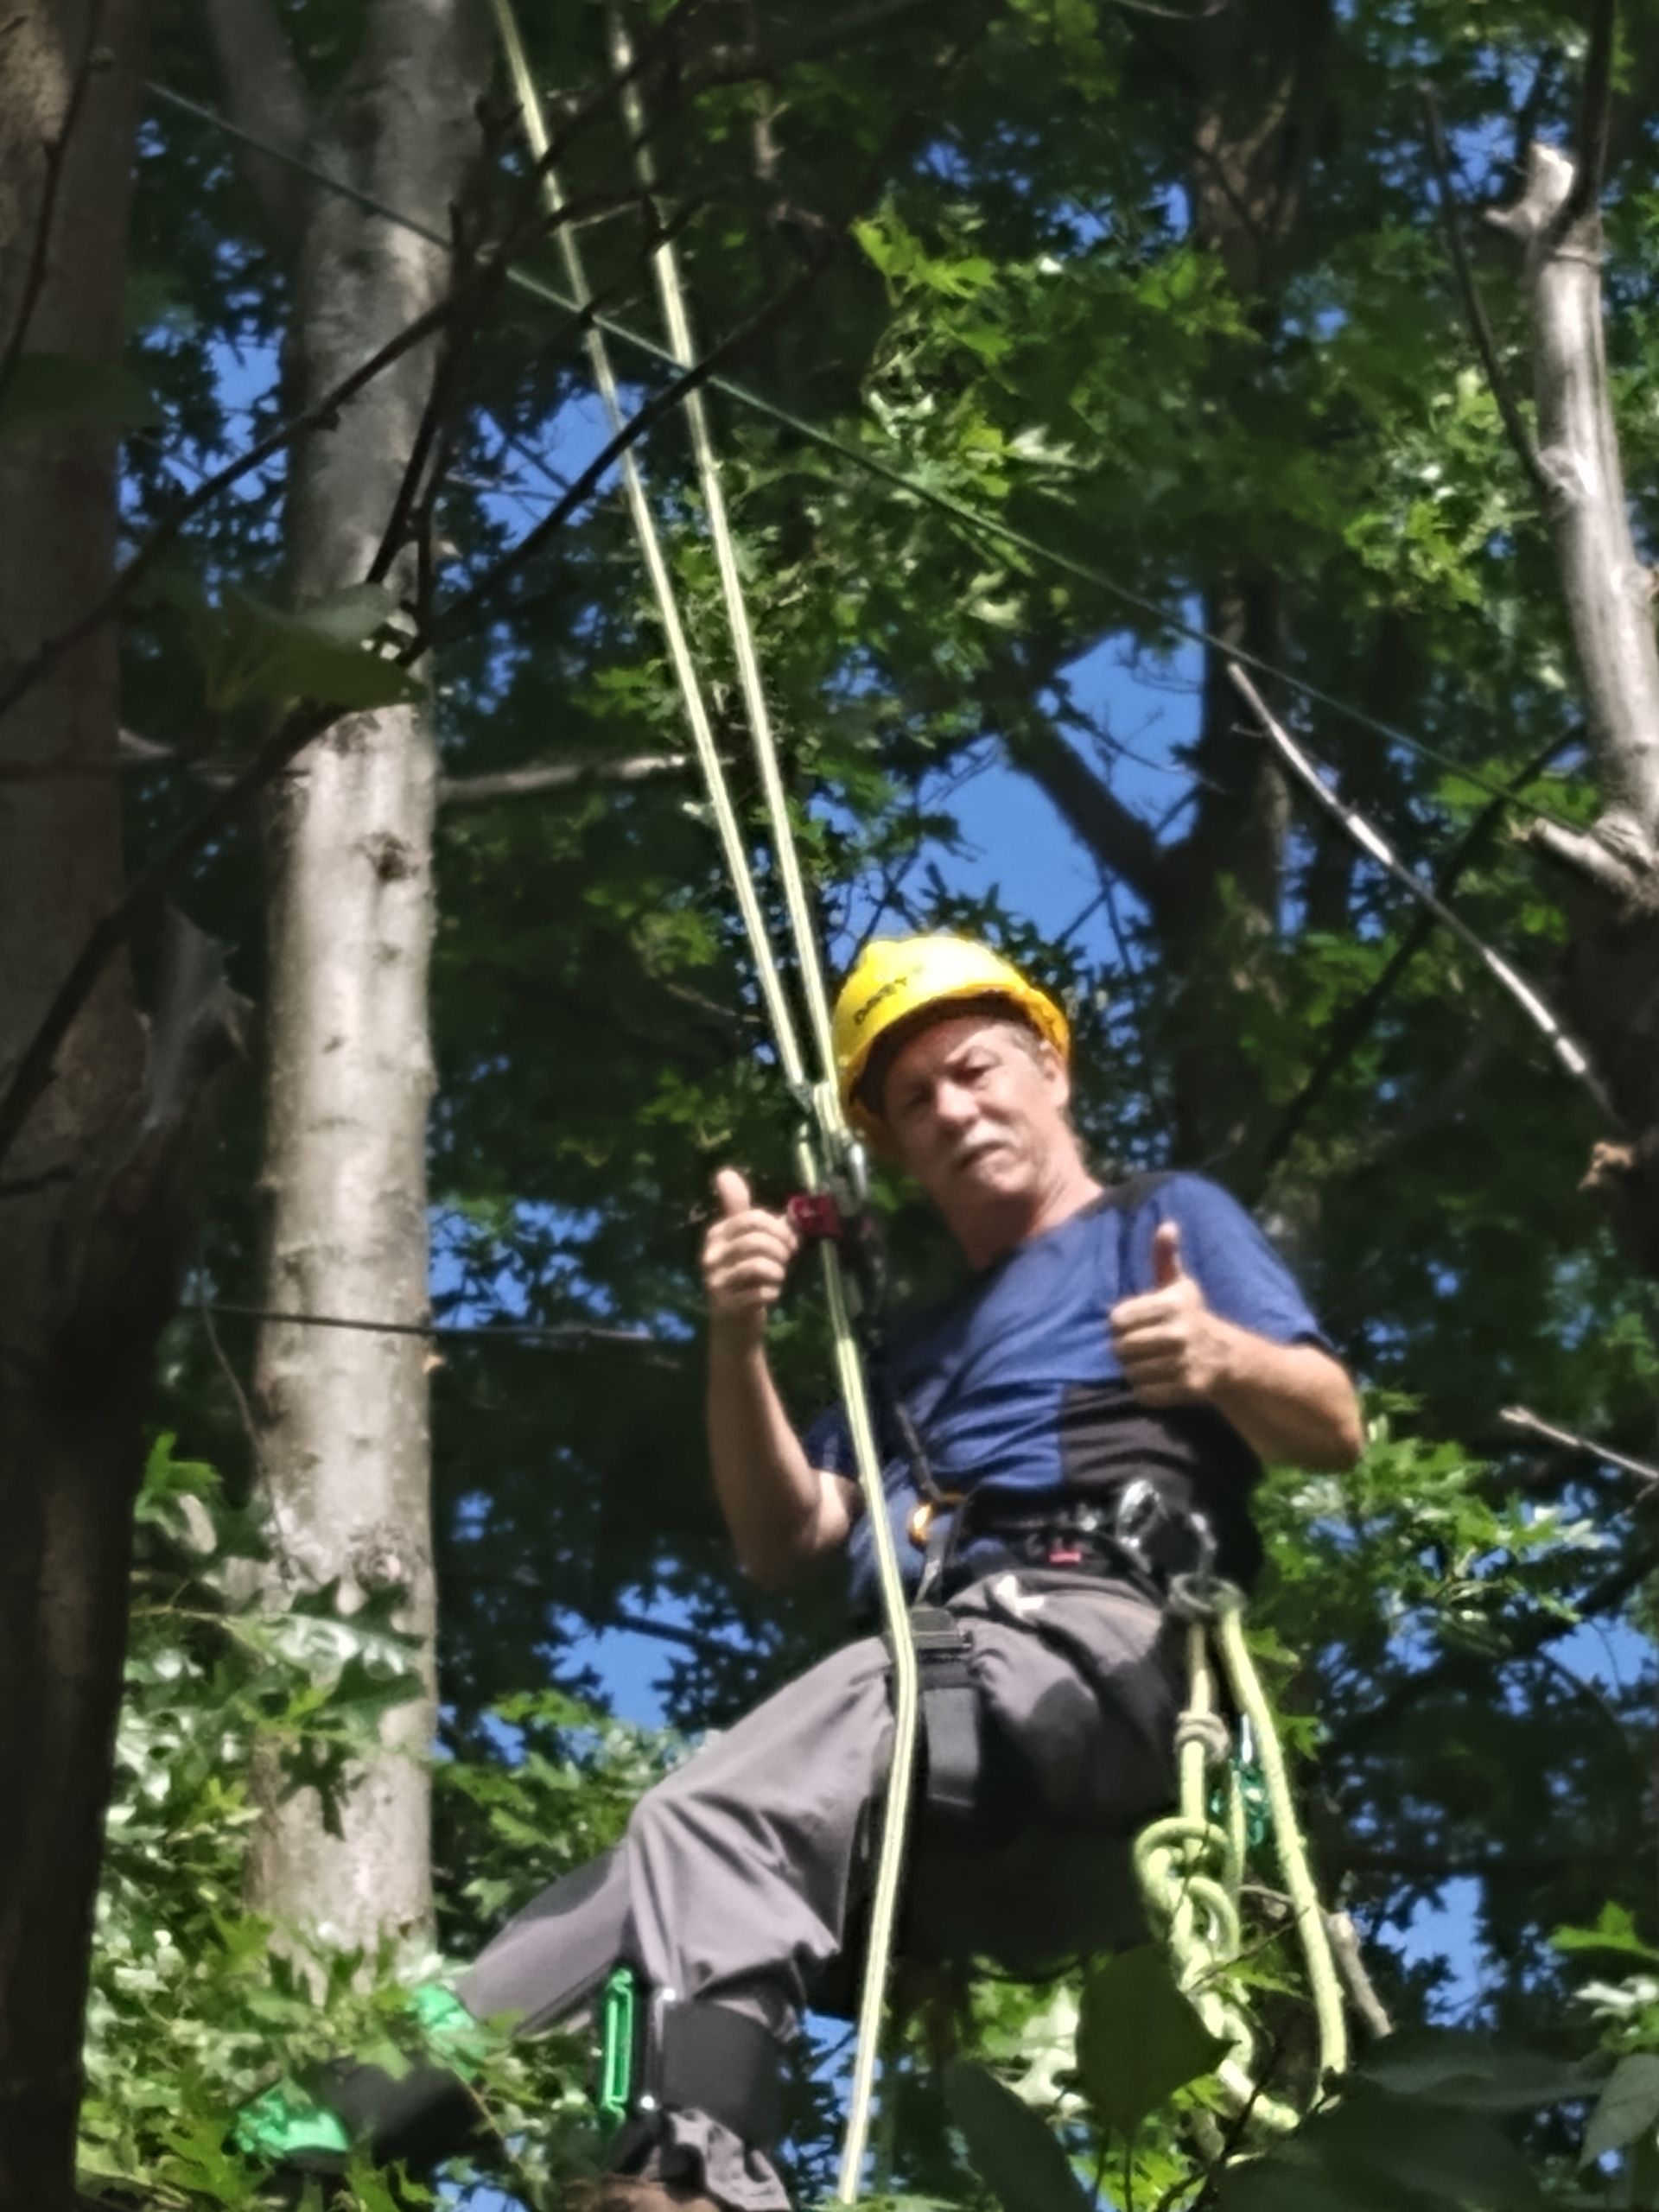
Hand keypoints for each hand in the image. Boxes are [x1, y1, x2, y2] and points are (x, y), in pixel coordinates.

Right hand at [701, 1168, 800, 1340]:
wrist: (734, 1326)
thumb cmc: (744, 1277)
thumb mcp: (742, 1240)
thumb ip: (738, 1208)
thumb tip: (723, 1172)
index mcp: (716, 1235)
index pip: (751, 1217)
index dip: (778, 1227)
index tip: (790, 1241)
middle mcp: (710, 1256)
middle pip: (756, 1239)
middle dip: (781, 1249)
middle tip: (786, 1260)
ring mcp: (715, 1282)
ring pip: (759, 1265)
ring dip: (778, 1271)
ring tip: (778, 1277)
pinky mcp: (726, 1306)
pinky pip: (761, 1291)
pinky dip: (773, 1292)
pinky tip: (771, 1295)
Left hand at [1108, 1222, 1231, 1406]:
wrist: (1227, 1356)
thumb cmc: (1192, 1316)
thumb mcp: (1179, 1285)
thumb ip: (1165, 1257)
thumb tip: (1167, 1225)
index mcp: (1172, 1304)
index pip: (1117, 1319)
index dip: (1119, 1324)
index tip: (1130, 1324)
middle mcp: (1179, 1332)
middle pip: (1121, 1348)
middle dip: (1124, 1349)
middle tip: (1137, 1346)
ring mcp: (1184, 1361)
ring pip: (1130, 1372)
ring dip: (1133, 1370)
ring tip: (1146, 1362)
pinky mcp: (1187, 1387)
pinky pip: (1144, 1393)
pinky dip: (1145, 1390)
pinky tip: (1156, 1379)